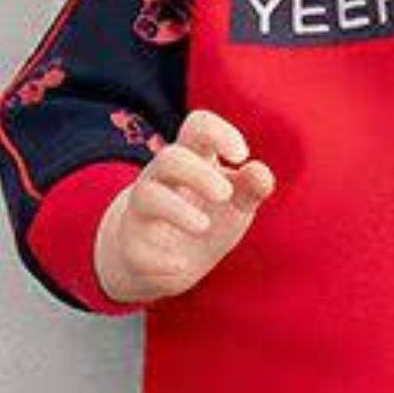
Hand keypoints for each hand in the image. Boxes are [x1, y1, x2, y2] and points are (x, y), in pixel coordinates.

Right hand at [94, 109, 276, 302]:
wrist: (163, 264)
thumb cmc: (207, 220)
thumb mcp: (236, 204)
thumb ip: (252, 187)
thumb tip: (260, 171)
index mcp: (191, 160)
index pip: (198, 127)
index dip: (219, 132)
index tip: (241, 156)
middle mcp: (161, 180)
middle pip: (170, 158)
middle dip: (198, 173)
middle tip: (225, 195)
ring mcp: (142, 213)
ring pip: (147, 196)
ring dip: (176, 210)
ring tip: (203, 226)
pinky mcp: (133, 248)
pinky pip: (139, 250)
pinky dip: (161, 259)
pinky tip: (181, 266)